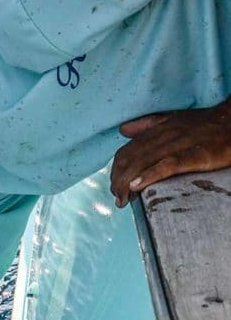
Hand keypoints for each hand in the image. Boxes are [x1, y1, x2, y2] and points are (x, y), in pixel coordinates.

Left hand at [110, 98, 230, 207]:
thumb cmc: (204, 124)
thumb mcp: (173, 119)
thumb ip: (147, 125)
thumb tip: (123, 130)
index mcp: (157, 129)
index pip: (126, 151)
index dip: (116, 171)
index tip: (115, 187)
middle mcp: (164, 135)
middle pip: (130, 159)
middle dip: (118, 181)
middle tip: (118, 199)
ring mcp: (179, 144)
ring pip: (143, 162)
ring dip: (127, 183)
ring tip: (123, 200)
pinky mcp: (194, 154)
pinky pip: (167, 165)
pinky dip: (149, 175)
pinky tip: (136, 186)